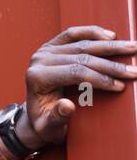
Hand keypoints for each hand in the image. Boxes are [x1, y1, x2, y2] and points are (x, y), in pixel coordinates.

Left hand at [18, 25, 136, 148]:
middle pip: (82, 57)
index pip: (75, 73)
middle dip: (112, 65)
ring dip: (110, 46)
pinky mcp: (51, 45)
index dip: (100, 79)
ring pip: (82, 43)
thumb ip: (57, 118)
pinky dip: (93, 32)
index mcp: (37, 78)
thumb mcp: (49, 127)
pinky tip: (111, 35)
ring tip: (133, 48)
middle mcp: (39, 60)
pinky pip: (73, 34)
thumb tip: (67, 106)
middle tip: (134, 71)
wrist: (34, 114)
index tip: (120, 86)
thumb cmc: (43, 122)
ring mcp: (45, 51)